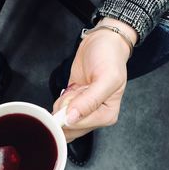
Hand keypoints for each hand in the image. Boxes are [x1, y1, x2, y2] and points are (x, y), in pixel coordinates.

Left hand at [53, 18, 137, 141]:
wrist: (102, 43)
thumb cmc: (109, 57)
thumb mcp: (106, 78)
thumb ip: (90, 101)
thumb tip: (72, 118)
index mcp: (107, 115)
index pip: (79, 126)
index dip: (68, 113)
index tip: (73, 96)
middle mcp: (95, 117)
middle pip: (69, 127)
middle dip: (65, 108)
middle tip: (76, 90)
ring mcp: (83, 112)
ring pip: (61, 120)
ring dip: (62, 103)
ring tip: (77, 88)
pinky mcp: (73, 105)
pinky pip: (59, 111)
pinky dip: (60, 101)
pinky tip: (71, 90)